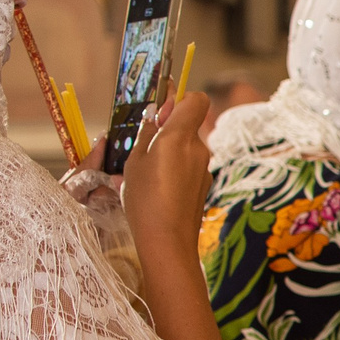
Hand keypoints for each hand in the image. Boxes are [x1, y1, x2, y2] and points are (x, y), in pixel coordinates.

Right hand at [119, 90, 215, 259]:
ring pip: (187, 147)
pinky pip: (189, 166)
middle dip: (168, 129)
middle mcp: (198, 149)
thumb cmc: (145, 200)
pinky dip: (175, 169)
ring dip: (169, 151)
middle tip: (144, 145)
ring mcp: (204, 168)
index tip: (161, 109)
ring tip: (147, 172)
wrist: (168, 241)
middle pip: (188, 124)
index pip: (196, 99)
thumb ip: (147, 134)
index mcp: (180, 136)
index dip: (180, 98)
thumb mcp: (134, 162)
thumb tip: (155, 114)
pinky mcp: (204, 185)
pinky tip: (158, 188)